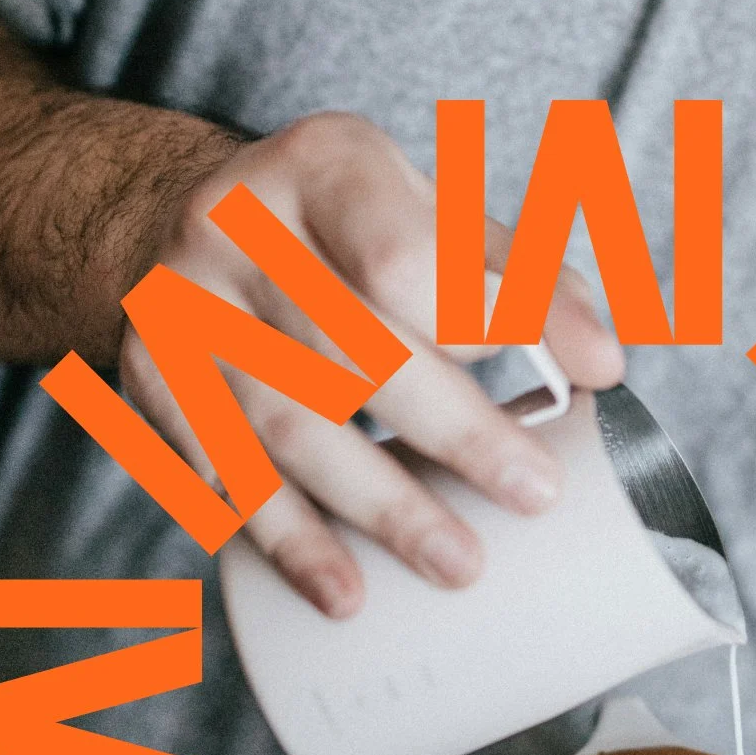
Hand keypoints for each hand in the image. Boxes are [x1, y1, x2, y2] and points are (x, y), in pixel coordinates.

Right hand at [120, 111, 624, 614]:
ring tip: (458, 565)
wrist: (168, 220)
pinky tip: (342, 590)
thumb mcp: (418, 208)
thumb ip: (512, 271)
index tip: (596, 375)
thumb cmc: (334, 230)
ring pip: (288, 421)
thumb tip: (606, 356)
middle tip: (533, 495)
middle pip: (353, 344)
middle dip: (455, 429)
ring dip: (377, 505)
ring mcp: (179, 304)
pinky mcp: (149, 378)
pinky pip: (220, 474)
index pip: (413, 249)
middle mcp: (237, 224)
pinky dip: (286, 539)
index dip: (506, 313)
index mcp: (324, 165)